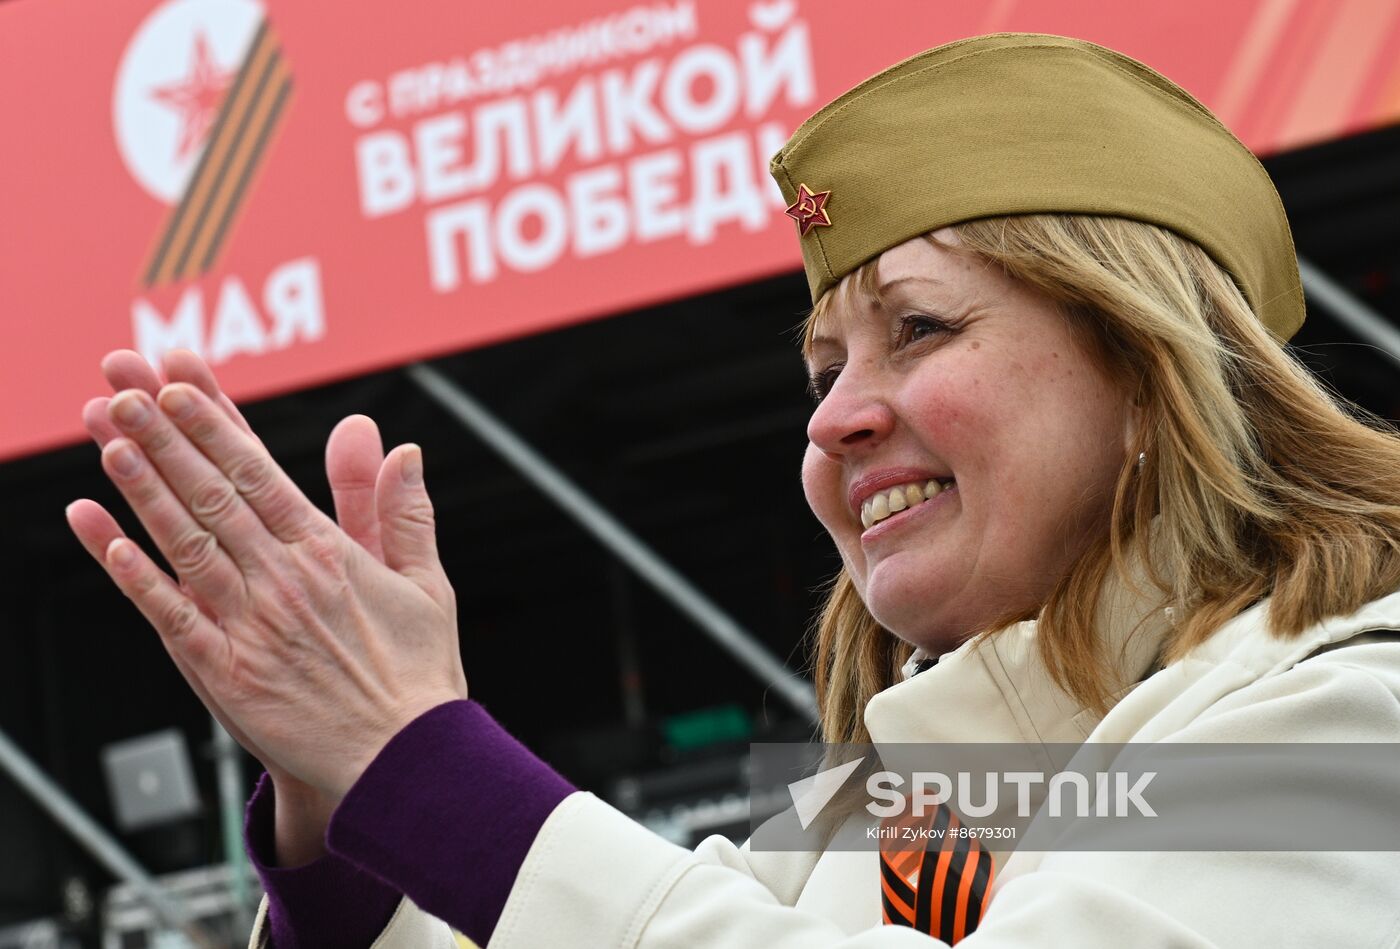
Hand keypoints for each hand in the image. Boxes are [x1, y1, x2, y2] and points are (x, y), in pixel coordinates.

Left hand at [67, 352, 466, 808]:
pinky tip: (106, 538)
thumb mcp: (426, 583)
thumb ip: (402, 512)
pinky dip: (136, 576)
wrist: (406, 763)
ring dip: (143, 489)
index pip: (260, 473)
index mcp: (329, 554)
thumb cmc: (419, 676)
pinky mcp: (225, 676)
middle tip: (122, 388)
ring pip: (186, 543)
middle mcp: (283, 580)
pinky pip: (170, 617)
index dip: (214, 425)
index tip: (178, 382)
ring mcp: (249, 627)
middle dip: (164, 437)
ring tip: (107, 440)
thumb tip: (400, 446)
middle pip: (212, 494)